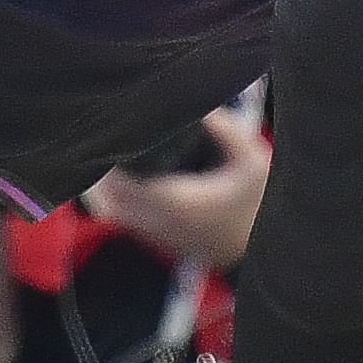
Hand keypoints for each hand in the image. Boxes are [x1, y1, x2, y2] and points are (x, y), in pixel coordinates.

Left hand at [88, 107, 273, 276]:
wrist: (267, 253)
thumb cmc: (260, 205)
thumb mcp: (254, 162)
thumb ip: (230, 131)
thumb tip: (204, 109)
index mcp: (178, 200)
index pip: (124, 183)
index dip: (107, 162)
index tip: (105, 135)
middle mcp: (161, 221)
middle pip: (109, 200)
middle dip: (97, 175)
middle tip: (95, 142)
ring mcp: (159, 235)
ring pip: (112, 213)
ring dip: (101, 189)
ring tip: (100, 158)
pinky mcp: (162, 241)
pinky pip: (125, 221)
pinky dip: (113, 201)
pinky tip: (114, 180)